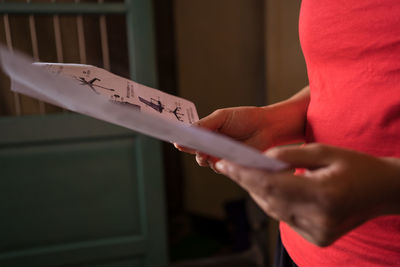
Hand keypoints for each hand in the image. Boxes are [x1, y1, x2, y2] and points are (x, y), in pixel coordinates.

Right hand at [174, 86, 309, 169]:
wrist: (266, 127)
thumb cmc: (245, 118)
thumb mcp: (222, 117)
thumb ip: (205, 123)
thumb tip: (188, 130)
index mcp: (207, 130)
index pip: (190, 136)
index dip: (182, 138)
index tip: (175, 139)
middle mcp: (211, 144)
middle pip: (194, 150)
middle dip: (190, 148)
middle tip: (189, 146)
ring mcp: (220, 155)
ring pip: (204, 160)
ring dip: (203, 156)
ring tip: (205, 152)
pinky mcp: (231, 164)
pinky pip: (218, 167)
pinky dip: (216, 163)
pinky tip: (218, 158)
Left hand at [214, 143, 399, 245]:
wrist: (382, 191)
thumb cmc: (356, 166)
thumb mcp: (324, 151)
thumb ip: (290, 156)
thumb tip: (261, 159)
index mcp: (324, 194)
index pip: (272, 185)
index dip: (244, 174)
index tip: (225, 164)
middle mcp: (319, 219)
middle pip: (268, 199)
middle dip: (246, 181)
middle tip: (229, 166)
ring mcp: (318, 232)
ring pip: (273, 210)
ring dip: (257, 192)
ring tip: (244, 174)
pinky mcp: (317, 238)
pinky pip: (284, 218)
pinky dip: (273, 202)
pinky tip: (267, 188)